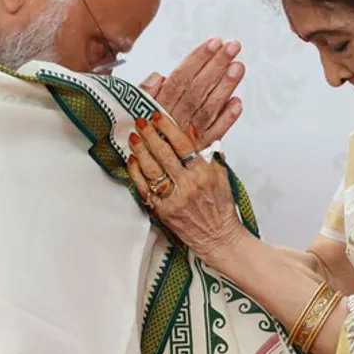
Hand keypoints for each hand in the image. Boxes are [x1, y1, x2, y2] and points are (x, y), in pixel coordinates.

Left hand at [127, 111, 246, 263]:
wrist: (219, 237)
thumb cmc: (221, 207)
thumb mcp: (220, 175)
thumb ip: (206, 152)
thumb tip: (191, 130)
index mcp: (204, 174)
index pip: (183, 145)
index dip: (168, 128)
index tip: (157, 116)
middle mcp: (188, 185)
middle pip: (164, 154)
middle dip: (150, 135)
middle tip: (140, 121)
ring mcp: (174, 199)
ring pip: (152, 170)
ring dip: (140, 151)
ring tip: (134, 137)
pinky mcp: (163, 211)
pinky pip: (145, 189)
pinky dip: (136, 173)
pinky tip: (132, 160)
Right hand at [139, 38, 244, 145]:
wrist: (147, 171)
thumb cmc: (143, 135)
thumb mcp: (134, 110)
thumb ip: (146, 93)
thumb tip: (158, 76)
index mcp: (158, 107)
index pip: (180, 78)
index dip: (197, 59)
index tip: (213, 42)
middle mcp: (174, 120)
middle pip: (197, 89)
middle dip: (216, 65)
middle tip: (232, 46)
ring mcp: (189, 135)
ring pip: (208, 108)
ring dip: (225, 87)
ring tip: (239, 67)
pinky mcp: (200, 150)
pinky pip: (214, 134)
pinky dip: (227, 119)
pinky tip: (237, 103)